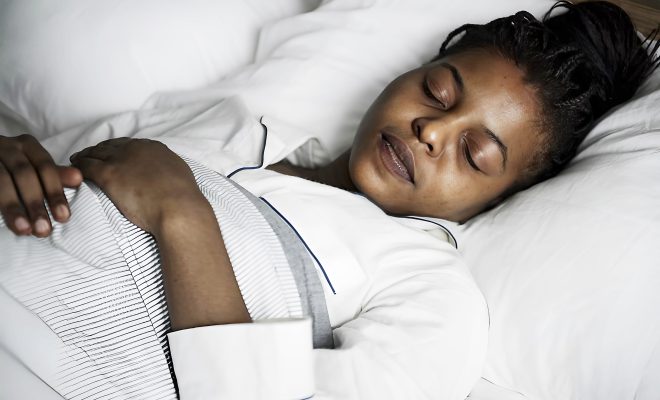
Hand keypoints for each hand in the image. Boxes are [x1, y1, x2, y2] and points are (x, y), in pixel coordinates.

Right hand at [0, 134, 81, 236]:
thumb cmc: (14, 166)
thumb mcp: (35, 167)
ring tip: (24, 230)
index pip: (45, 167)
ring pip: (2, 181)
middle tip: (44, 230)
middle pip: (24, 174)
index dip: (55, 192)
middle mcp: (7, 146)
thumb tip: (78, 178)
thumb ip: (55, 174)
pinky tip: (5, 221)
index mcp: (28, 145)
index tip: (63, 217)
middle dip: (35, 203)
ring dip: (13, 207)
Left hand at [70, 138, 204, 233]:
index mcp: (155, 149)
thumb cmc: (182, 201)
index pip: (130, 145)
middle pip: (110, 146)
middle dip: (99, 150)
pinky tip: (72, 170)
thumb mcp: (179, 177)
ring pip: (96, 153)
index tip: (112, 154)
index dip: (118, 149)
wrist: (178, 210)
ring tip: (76, 160)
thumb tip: (166, 176)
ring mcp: (121, 160)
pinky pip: (87, 166)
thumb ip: (168, 171)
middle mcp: (137, 149)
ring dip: (85, 156)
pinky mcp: (109, 174)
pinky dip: (78, 166)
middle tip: (89, 155)